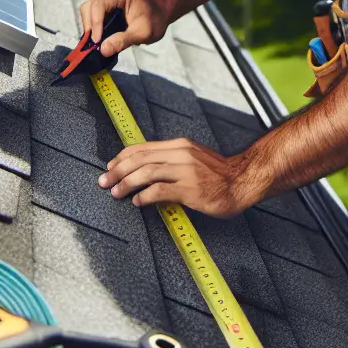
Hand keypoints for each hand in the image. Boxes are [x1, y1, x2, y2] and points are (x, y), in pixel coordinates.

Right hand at [78, 0, 169, 56]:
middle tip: (96, 45)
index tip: (97, 42)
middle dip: (90, 27)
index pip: (99, 6)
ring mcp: (105, 2)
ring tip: (97, 44)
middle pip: (88, 8)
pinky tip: (100, 41)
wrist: (159, 15)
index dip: (95, 24)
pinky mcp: (104, 11)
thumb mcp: (143, 33)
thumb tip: (103, 50)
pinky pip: (92, 19)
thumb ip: (123, 40)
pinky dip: (93, 30)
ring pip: (87, 13)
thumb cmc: (155, 20)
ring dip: (90, 29)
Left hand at [97, 138, 262, 217]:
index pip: (142, 147)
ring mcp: (186, 171)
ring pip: (147, 172)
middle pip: (140, 158)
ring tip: (116, 193)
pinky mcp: (191, 189)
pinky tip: (137, 202)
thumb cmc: (218, 174)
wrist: (242, 181)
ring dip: (127, 183)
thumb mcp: (193, 158)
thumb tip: (145, 169)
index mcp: (180, 145)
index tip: (110, 167)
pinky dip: (144, 196)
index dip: (122, 157)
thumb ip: (171, 160)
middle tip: (105, 182)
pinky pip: (160, 190)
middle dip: (118, 171)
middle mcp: (181, 154)